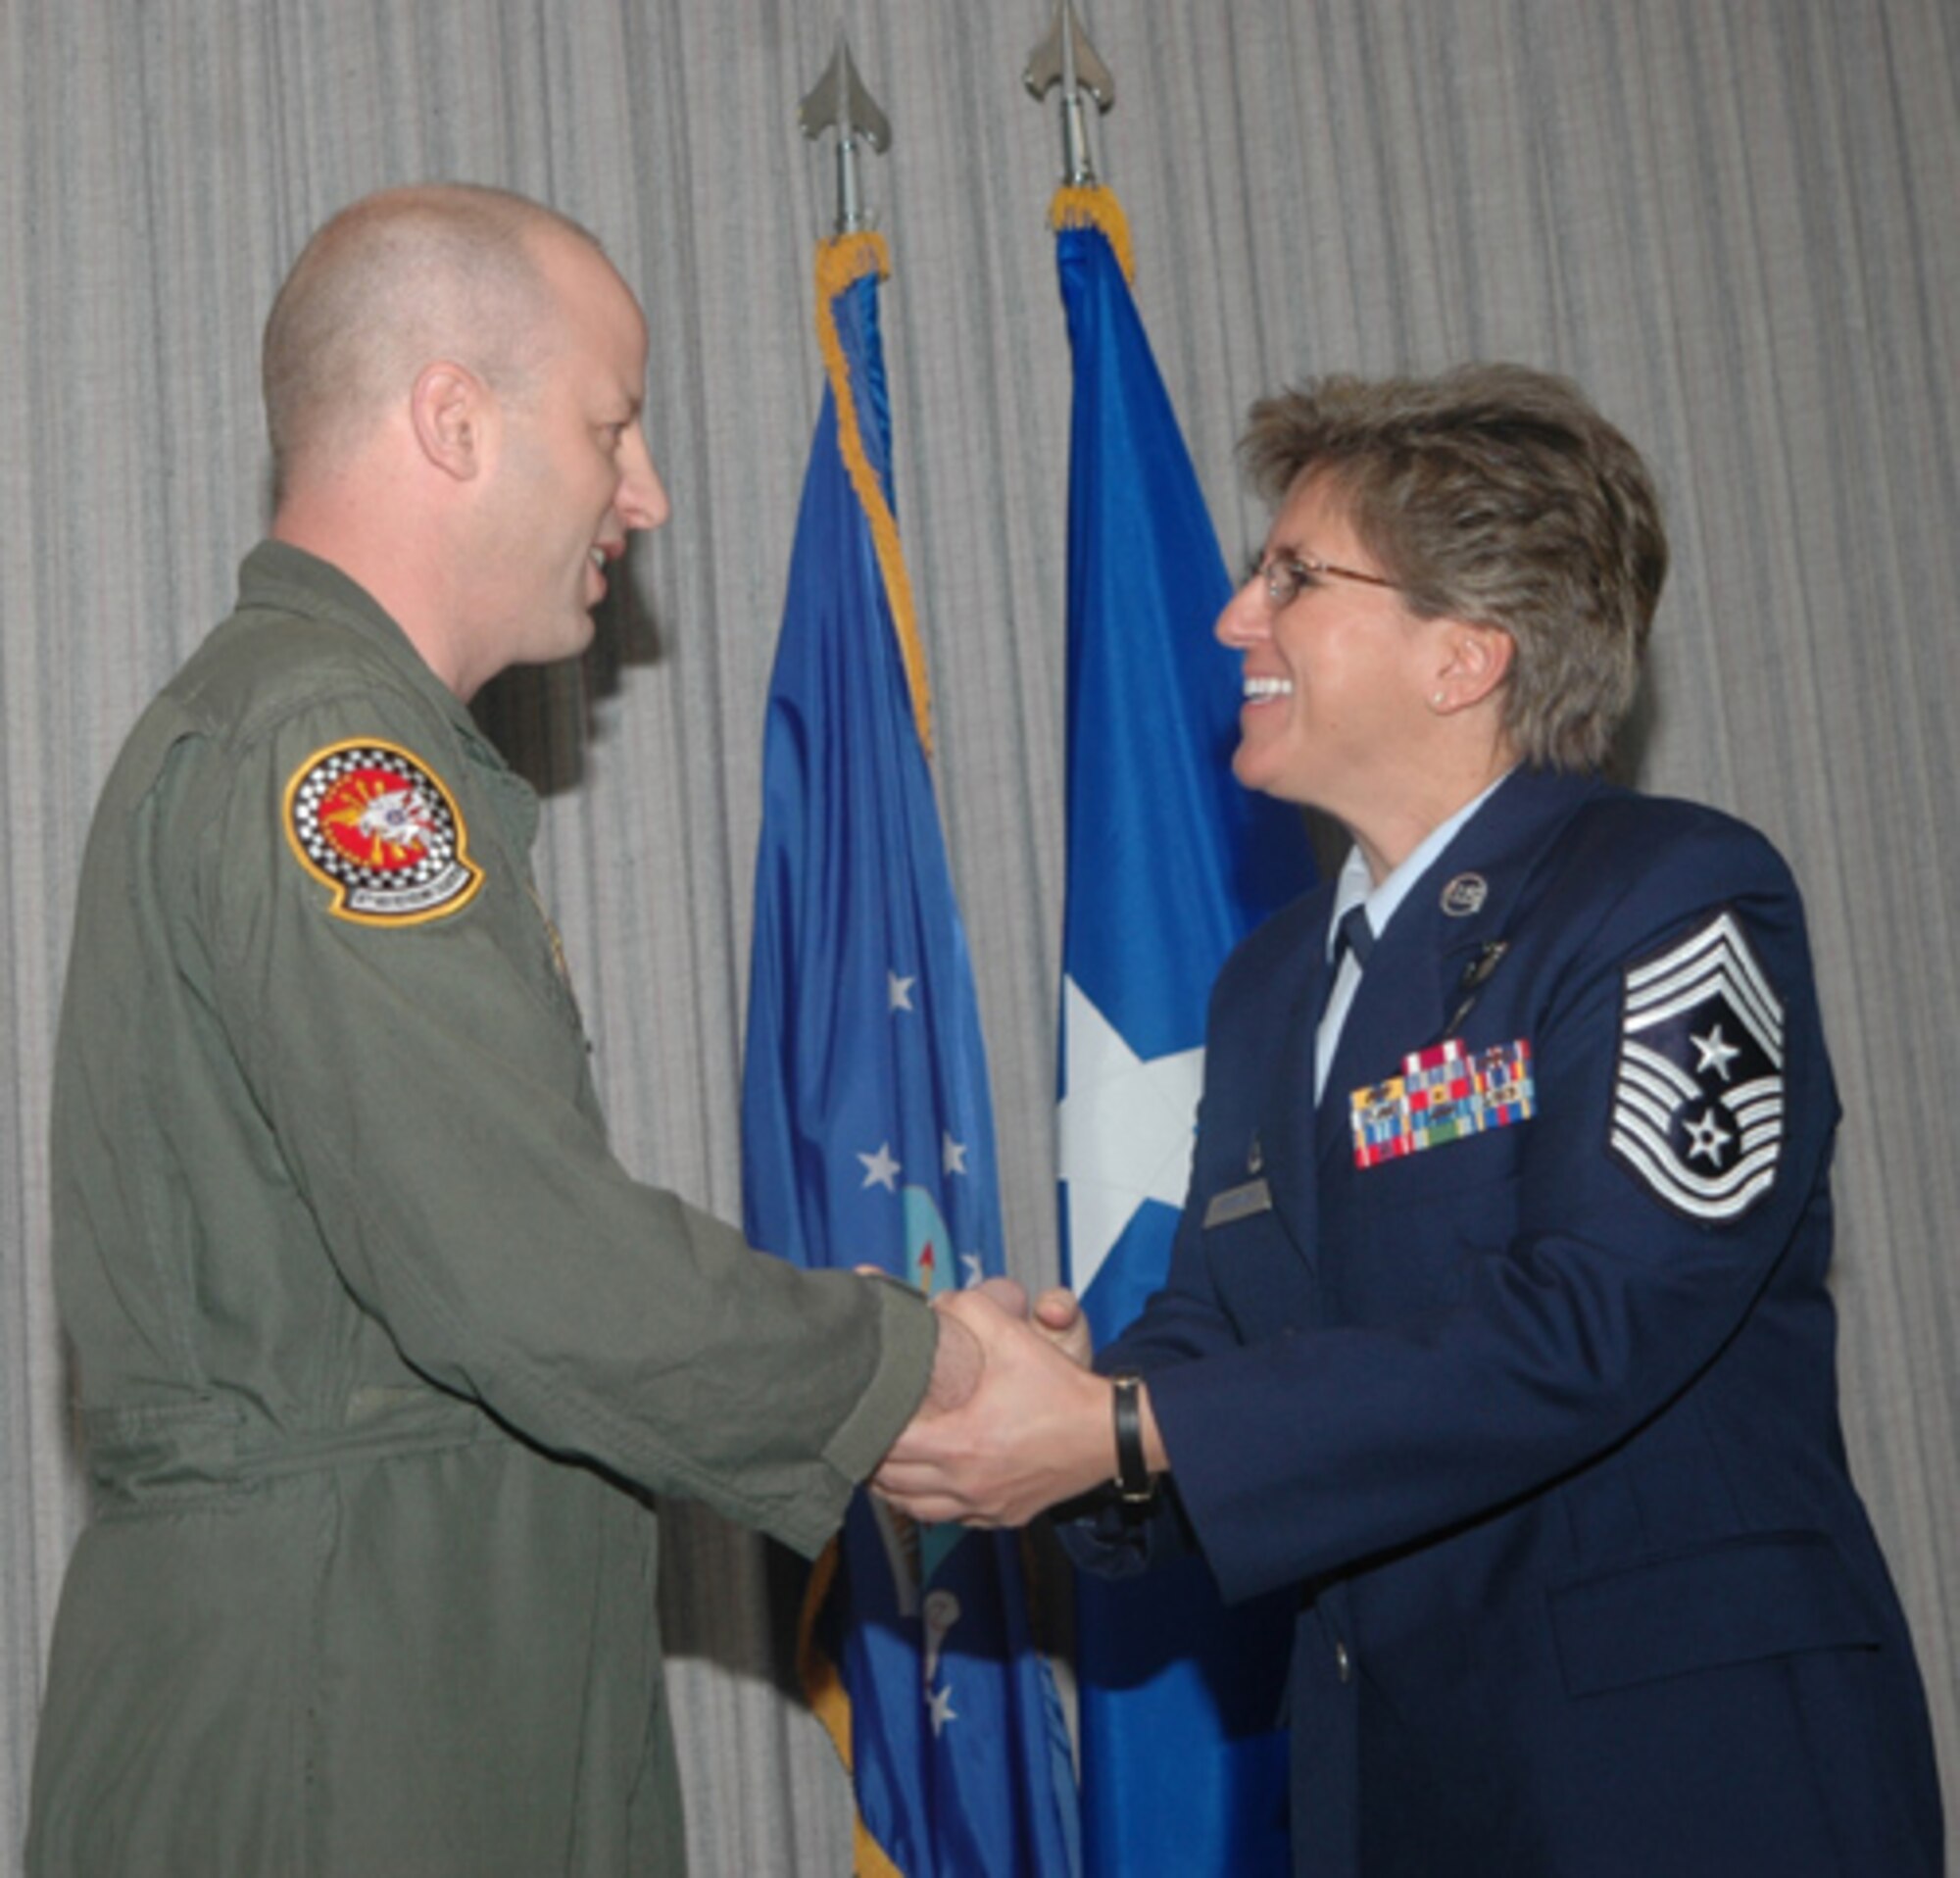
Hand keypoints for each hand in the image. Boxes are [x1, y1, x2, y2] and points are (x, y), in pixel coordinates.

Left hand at [872, 1287, 1121, 1526]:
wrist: (1108, 1432)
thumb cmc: (1060, 1388)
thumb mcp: (1013, 1335)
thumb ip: (966, 1307)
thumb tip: (933, 1303)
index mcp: (960, 1443)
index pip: (887, 1448)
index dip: (863, 1430)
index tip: (855, 1413)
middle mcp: (966, 1483)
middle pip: (892, 1483)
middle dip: (870, 1460)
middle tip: (859, 1435)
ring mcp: (984, 1506)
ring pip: (915, 1507)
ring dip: (893, 1487)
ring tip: (880, 1462)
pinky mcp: (1003, 1516)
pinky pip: (949, 1519)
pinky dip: (927, 1503)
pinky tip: (924, 1484)